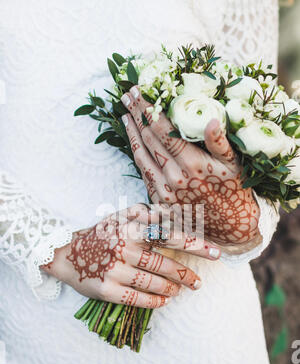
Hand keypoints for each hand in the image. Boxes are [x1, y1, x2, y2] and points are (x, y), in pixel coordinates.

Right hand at [42, 205, 219, 307]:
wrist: (66, 255)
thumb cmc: (101, 235)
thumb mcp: (120, 217)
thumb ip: (145, 214)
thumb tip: (171, 213)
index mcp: (131, 229)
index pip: (169, 235)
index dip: (195, 244)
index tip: (217, 253)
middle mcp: (124, 248)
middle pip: (165, 264)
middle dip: (186, 275)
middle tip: (198, 283)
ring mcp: (115, 270)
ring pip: (154, 283)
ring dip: (171, 289)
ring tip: (179, 291)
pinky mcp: (107, 290)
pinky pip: (138, 299)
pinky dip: (155, 302)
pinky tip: (163, 301)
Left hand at [121, 86, 260, 245]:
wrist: (230, 226)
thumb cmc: (235, 190)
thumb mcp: (233, 164)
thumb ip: (219, 142)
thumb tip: (211, 120)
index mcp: (193, 163)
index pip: (163, 130)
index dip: (149, 108)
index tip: (138, 90)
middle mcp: (175, 176)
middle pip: (149, 139)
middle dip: (137, 114)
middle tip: (127, 94)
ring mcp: (164, 190)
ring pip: (141, 155)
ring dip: (131, 132)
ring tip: (124, 113)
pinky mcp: (160, 200)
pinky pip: (143, 172)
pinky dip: (136, 153)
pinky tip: (133, 140)